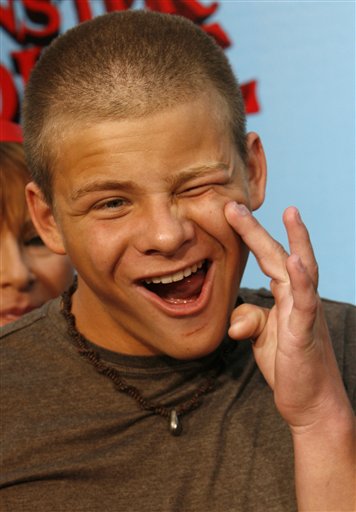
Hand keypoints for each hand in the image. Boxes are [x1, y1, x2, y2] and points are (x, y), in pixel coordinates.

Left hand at [224, 202, 351, 431]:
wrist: (311, 404)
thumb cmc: (289, 366)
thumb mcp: (261, 338)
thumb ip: (248, 319)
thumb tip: (234, 321)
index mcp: (285, 297)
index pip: (267, 259)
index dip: (250, 236)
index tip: (231, 213)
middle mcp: (297, 299)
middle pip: (279, 256)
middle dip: (258, 230)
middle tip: (235, 205)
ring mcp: (305, 314)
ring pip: (302, 271)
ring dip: (295, 241)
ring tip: (290, 213)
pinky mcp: (306, 334)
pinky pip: (306, 304)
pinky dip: (304, 282)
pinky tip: (297, 262)